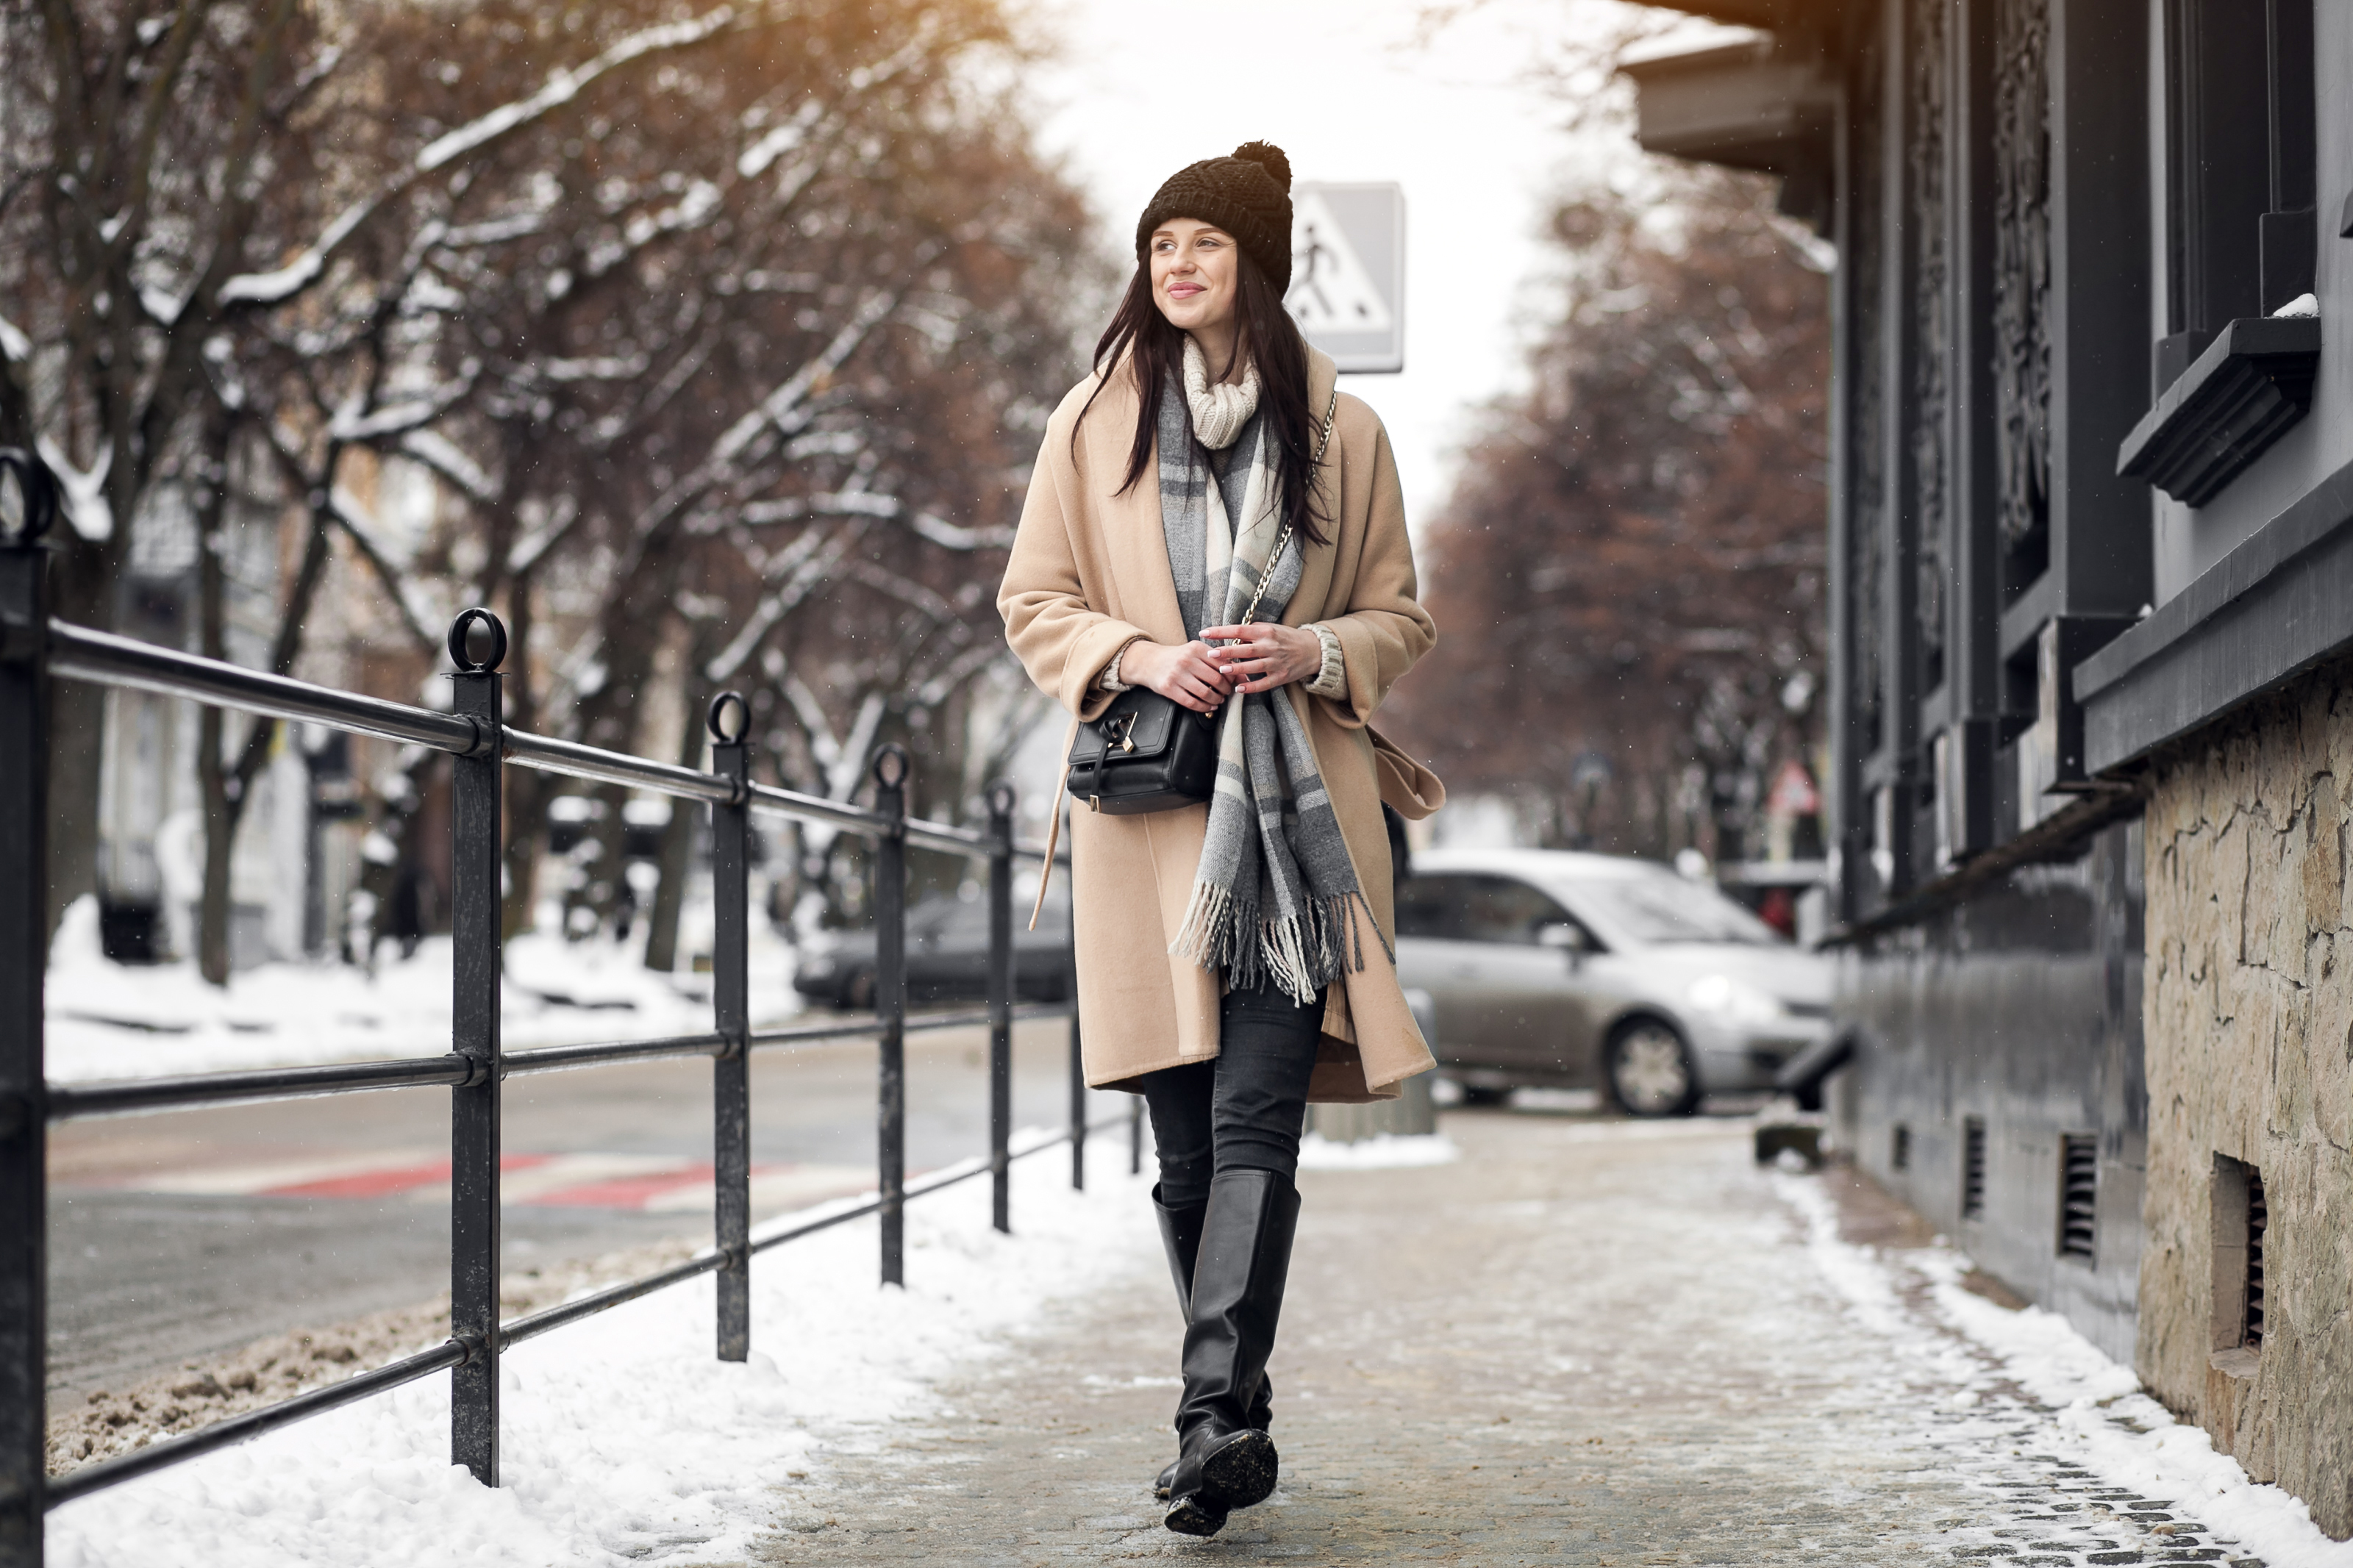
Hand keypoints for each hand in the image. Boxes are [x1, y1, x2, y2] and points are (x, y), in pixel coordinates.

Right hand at [1119, 639, 1232, 713]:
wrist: (1149, 661)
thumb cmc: (1177, 657)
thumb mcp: (1195, 652)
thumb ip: (1216, 660)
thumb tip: (1242, 675)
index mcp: (1196, 648)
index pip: (1222, 663)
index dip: (1231, 675)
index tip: (1233, 681)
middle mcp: (1186, 660)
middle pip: (1216, 679)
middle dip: (1225, 689)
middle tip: (1226, 692)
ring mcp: (1177, 674)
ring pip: (1205, 692)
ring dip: (1216, 699)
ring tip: (1218, 700)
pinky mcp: (1168, 688)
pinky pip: (1191, 702)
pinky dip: (1204, 707)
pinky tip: (1208, 707)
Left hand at [1200, 622, 1320, 693]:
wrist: (1313, 649)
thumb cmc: (1287, 637)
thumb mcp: (1271, 628)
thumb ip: (1252, 631)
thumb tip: (1230, 634)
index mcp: (1265, 632)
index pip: (1238, 630)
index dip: (1220, 631)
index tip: (1204, 632)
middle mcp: (1270, 646)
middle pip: (1244, 649)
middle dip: (1226, 651)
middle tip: (1210, 653)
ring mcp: (1276, 662)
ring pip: (1253, 667)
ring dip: (1236, 668)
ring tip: (1221, 670)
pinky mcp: (1281, 677)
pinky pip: (1264, 684)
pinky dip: (1251, 687)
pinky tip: (1239, 689)